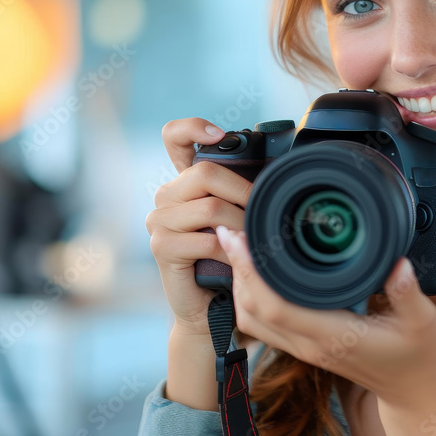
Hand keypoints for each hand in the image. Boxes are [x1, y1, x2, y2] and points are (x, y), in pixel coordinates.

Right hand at [144, 118, 254, 336]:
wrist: (211, 309)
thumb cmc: (229, 259)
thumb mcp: (236, 218)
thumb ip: (240, 192)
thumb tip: (276, 169)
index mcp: (183, 182)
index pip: (173, 137)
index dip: (193, 127)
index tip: (220, 134)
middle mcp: (166, 196)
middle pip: (206, 172)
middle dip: (244, 192)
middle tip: (263, 213)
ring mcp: (159, 220)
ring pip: (210, 207)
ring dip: (241, 225)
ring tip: (254, 241)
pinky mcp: (162, 246)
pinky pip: (206, 239)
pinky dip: (229, 251)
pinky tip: (236, 261)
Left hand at [215, 225, 435, 411]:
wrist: (417, 393)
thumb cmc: (421, 357)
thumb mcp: (424, 322)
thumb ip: (408, 292)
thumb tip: (398, 264)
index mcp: (335, 337)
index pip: (277, 307)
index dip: (252, 273)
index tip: (241, 239)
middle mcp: (312, 345)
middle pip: (254, 312)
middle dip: (238, 271)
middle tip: (233, 231)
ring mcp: (307, 349)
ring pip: (254, 320)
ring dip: (240, 284)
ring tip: (240, 247)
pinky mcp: (307, 346)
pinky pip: (265, 324)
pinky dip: (252, 296)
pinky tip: (257, 271)